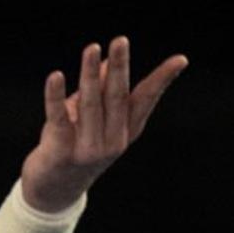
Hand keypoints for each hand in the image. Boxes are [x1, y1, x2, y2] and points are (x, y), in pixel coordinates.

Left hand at [20, 36, 187, 212]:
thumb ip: (99, 92)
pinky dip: (55, 96)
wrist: (53, 192)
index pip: (146, 99)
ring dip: (90, 74)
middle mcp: (112, 141)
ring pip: (90, 105)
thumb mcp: (91, 119)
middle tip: (120, 40)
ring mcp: (89, 149)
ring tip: (92, 48)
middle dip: (120, 67)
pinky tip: (56, 76)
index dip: (162, 80)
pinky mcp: (62, 152)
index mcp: (125, 130)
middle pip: (117, 98)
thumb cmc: (73, 147)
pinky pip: (58, 119)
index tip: (180, 60)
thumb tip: (106, 59)